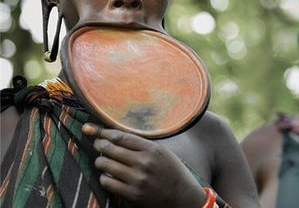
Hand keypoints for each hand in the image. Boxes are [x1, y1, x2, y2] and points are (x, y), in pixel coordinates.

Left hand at [82, 123, 205, 207]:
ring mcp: (137, 179)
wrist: (182, 196)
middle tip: (98, 145)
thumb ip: (141, 144)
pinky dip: (104, 177)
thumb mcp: (161, 152)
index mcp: (152, 149)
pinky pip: (107, 182)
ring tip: (103, 160)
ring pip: (105, 164)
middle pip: (110, 149)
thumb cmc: (171, 171)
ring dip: (100, 161)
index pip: (120, 137)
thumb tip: (115, 136)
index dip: (102, 132)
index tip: (91, 129)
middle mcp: (144, 163)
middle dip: (99, 145)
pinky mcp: (132, 194)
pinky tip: (108, 175)